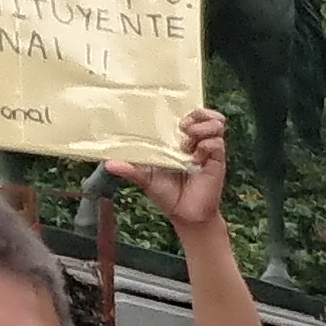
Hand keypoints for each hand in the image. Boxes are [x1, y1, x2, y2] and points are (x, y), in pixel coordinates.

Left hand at [113, 108, 229, 231]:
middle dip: (197, 114)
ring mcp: (207, 151)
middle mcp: (195, 142)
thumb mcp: (145, 179)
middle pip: (206, 114)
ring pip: (217, 124)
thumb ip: (130, 169)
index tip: (175, 118)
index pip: (188, 115)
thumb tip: (107, 164)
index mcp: (178, 141)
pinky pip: (217, 144)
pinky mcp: (217, 161)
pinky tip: (196, 157)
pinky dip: (207, 145)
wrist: (185, 215)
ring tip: (188, 140)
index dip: (185, 110)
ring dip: (203, 127)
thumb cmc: (167, 195)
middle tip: (183, 126)